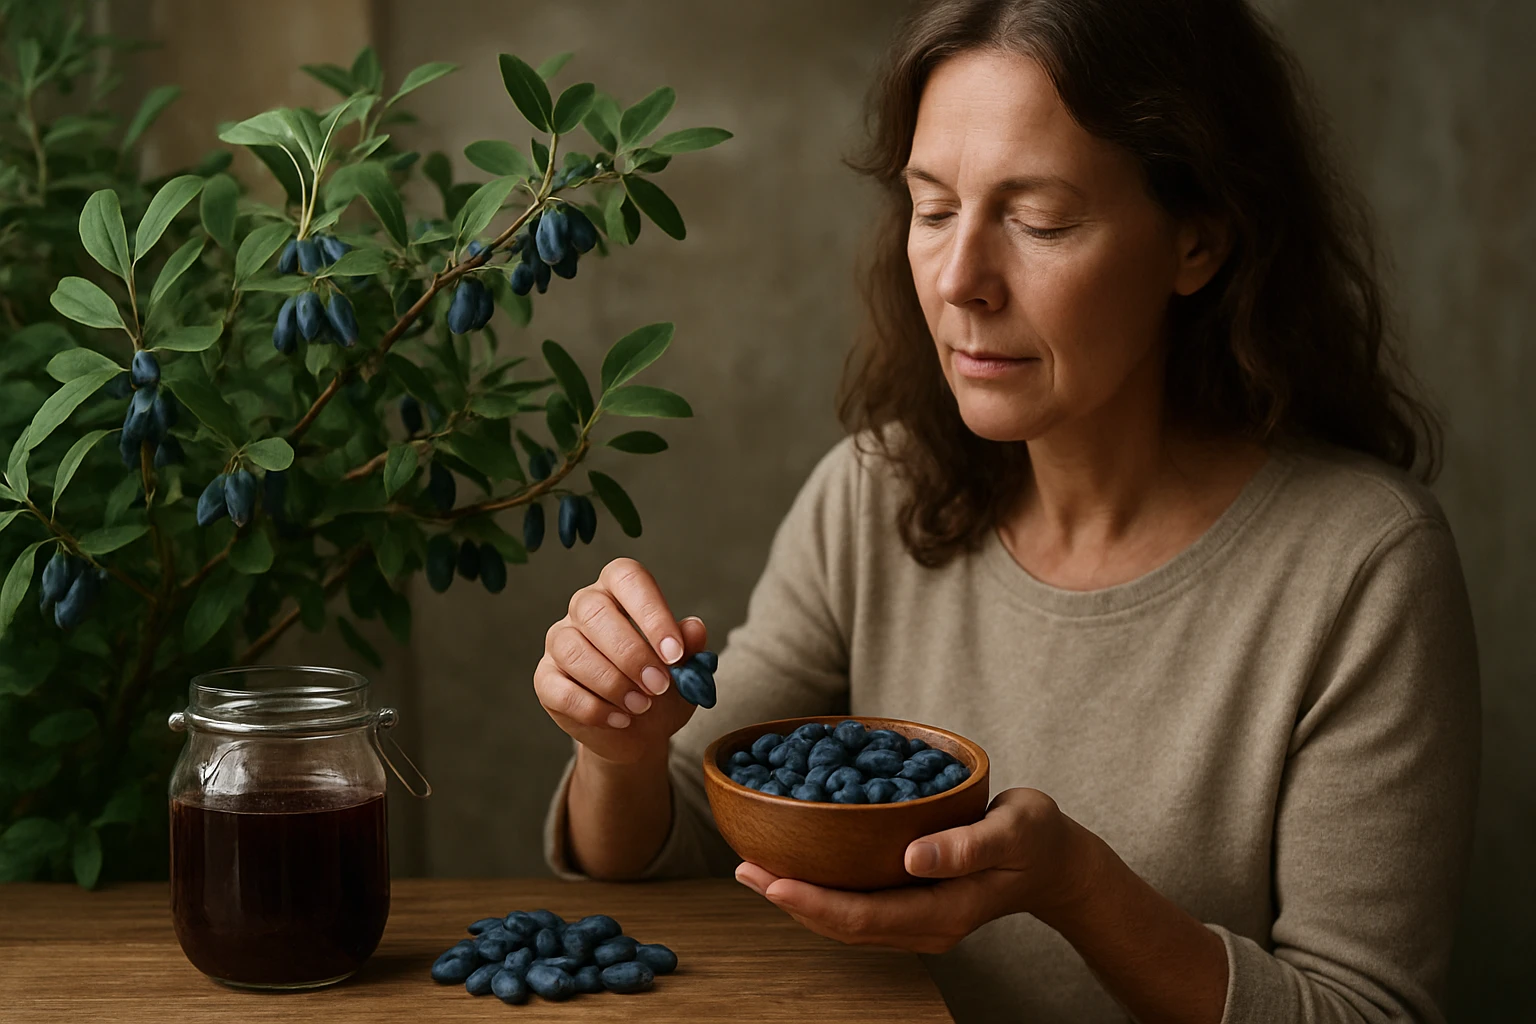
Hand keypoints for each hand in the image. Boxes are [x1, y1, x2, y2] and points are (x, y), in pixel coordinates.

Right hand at [535, 557, 707, 764]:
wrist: (637, 731)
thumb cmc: (660, 687)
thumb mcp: (684, 669)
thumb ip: (690, 647)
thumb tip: (694, 629)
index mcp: (619, 590)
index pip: (628, 578)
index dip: (651, 614)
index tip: (674, 653)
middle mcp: (583, 607)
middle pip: (594, 612)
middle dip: (631, 654)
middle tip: (659, 686)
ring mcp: (559, 641)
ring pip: (573, 650)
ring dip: (612, 683)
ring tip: (641, 705)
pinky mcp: (545, 678)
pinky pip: (559, 689)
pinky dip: (593, 709)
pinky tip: (620, 718)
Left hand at [734, 788, 1098, 952]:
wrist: (1056, 861)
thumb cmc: (1036, 838)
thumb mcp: (1013, 831)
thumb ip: (965, 845)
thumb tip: (912, 855)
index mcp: (944, 912)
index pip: (865, 916)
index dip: (814, 902)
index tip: (773, 880)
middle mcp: (924, 926)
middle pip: (844, 925)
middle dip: (790, 901)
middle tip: (746, 869)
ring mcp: (918, 920)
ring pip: (846, 921)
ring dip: (799, 899)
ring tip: (755, 870)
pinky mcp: (914, 905)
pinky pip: (858, 907)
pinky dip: (822, 890)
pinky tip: (797, 867)